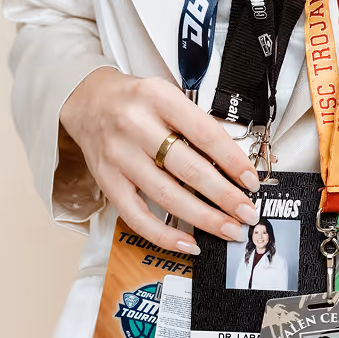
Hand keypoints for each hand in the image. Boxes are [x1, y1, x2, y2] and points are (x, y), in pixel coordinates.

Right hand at [59, 67, 260, 254]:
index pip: (204, 133)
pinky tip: (188, 243)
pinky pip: (136, 216)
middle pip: (188, 168)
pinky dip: (164, 234)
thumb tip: (232, 165)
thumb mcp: (166, 95)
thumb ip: (194, 123)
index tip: (251, 180)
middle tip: (247, 213)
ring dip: (203, 218)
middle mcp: (136, 126)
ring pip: (167, 195)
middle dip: (224, 196)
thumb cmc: (134, 100)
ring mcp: (119, 156)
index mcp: (158, 98)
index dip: (232, 160)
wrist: (88, 101)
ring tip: (229, 229)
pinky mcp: (107, 180)